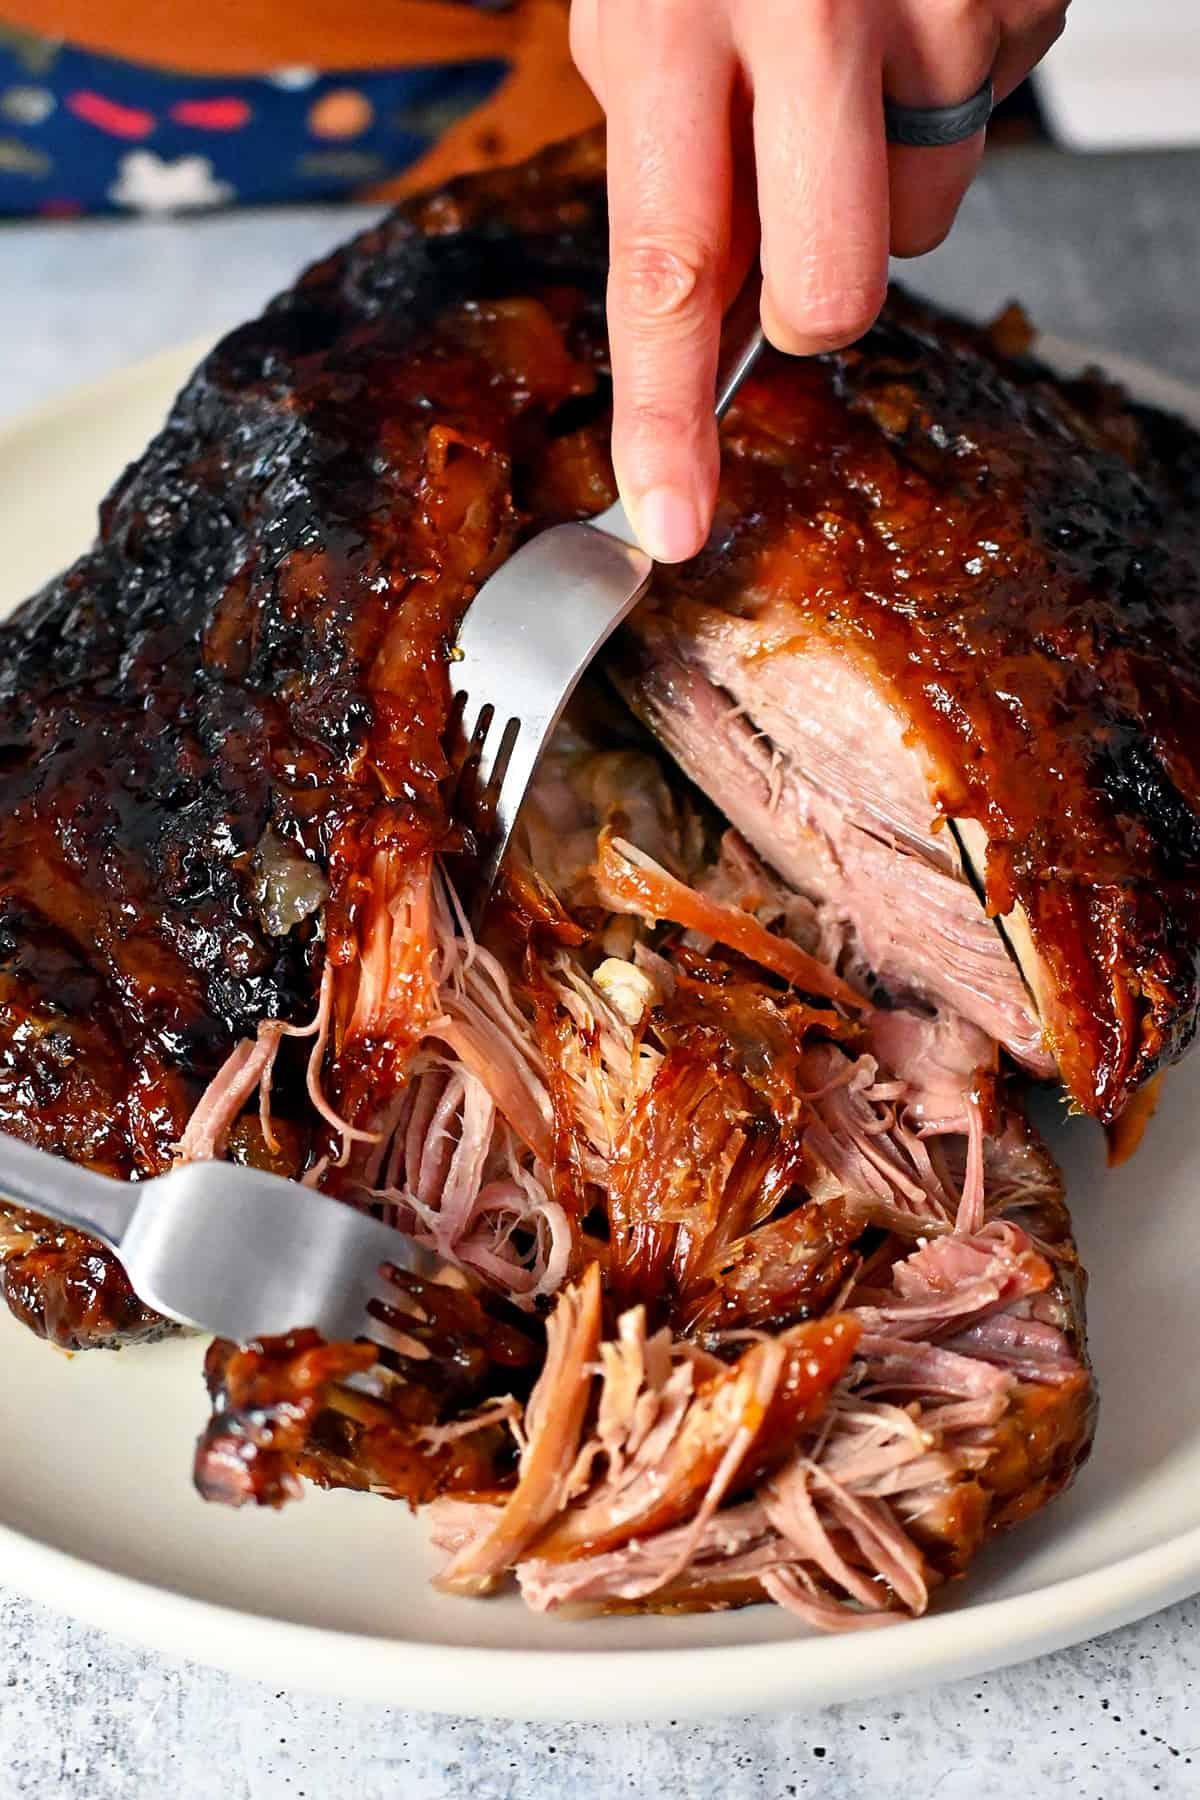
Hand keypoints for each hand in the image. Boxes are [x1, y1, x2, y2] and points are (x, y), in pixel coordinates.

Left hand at [570, 0, 1068, 561]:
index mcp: (678, 21)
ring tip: (856, 56)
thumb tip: (712, 328)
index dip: (666, 420)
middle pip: (834, 292)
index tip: (668, 522)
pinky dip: (947, 97)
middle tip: (795, 220)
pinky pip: (987, 125)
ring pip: (923, 218)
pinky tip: (912, 16)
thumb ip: (674, 169)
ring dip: (884, 172)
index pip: (663, 272)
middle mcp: (811, 18)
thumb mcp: (649, 13)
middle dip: (812, 301)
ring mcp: (935, 6)